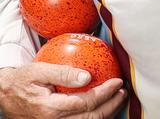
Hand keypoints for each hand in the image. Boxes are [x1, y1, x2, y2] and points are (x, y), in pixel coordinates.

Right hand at [0, 63, 125, 118]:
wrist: (5, 94)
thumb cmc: (22, 80)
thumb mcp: (39, 71)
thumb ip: (63, 73)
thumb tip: (87, 76)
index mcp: (50, 108)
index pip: (85, 103)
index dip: (105, 93)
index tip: (117, 82)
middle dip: (111, 106)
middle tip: (122, 92)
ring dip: (106, 113)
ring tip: (117, 99)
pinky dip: (94, 116)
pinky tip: (103, 105)